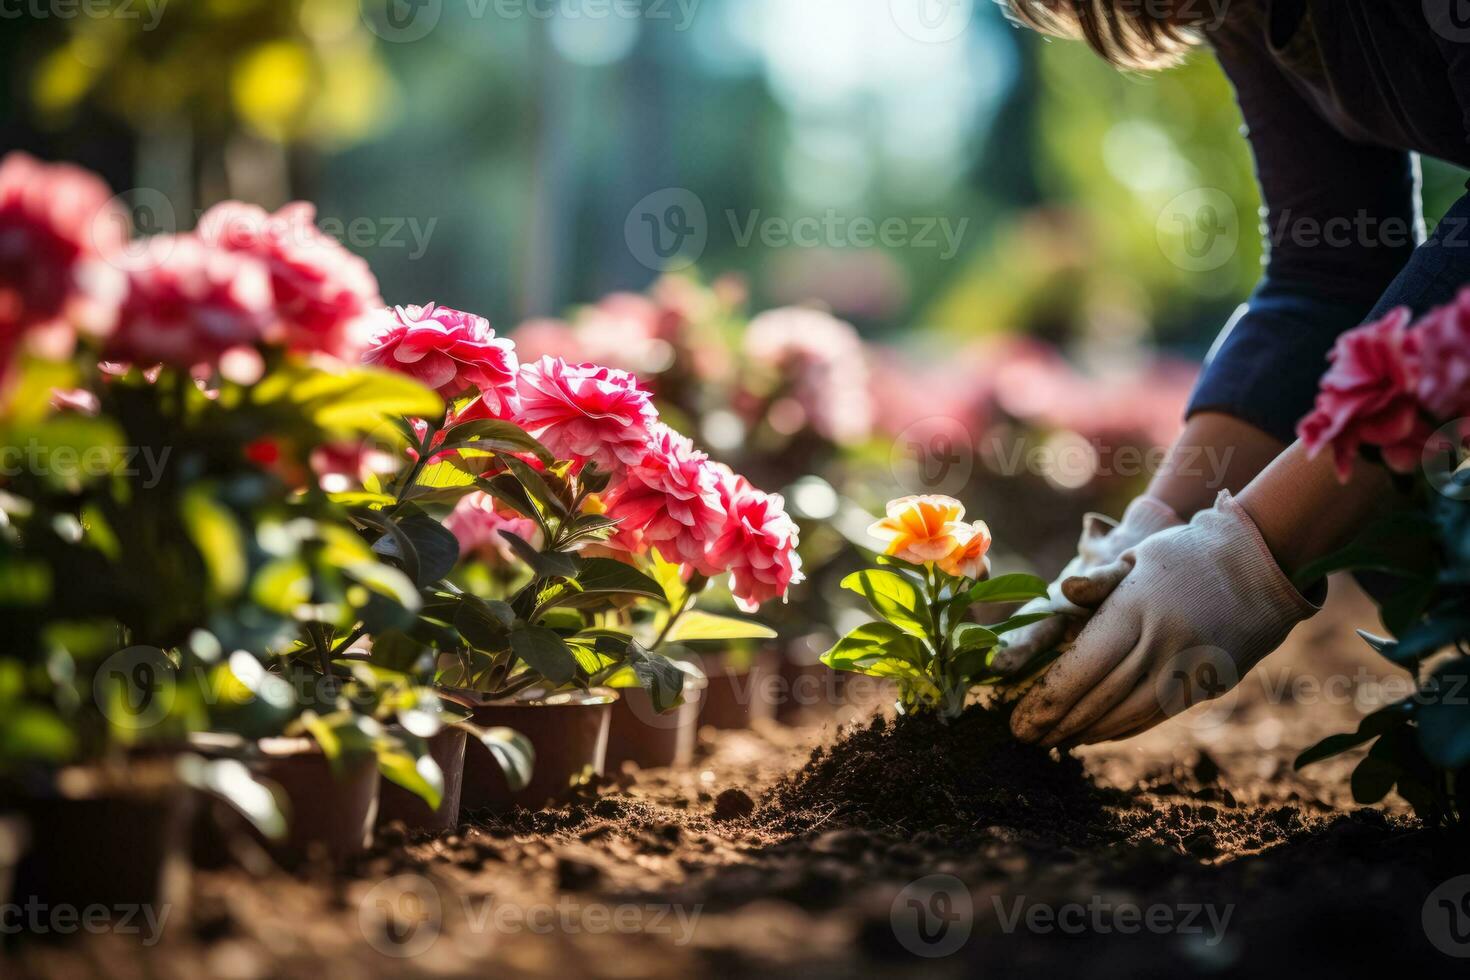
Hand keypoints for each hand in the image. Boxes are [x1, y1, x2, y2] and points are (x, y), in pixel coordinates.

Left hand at [1010, 491, 1322, 746]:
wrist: (1263, 563)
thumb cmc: (1187, 552)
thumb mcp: (1139, 556)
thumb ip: (1099, 581)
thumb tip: (1065, 591)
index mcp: (1136, 610)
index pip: (1082, 667)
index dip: (1048, 700)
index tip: (1019, 719)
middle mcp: (1162, 643)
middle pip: (1100, 697)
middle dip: (1058, 722)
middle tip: (1026, 738)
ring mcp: (1189, 667)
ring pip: (1129, 713)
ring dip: (1088, 731)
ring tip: (1056, 740)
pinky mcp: (1208, 683)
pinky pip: (1158, 713)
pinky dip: (1124, 727)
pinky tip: (1098, 733)